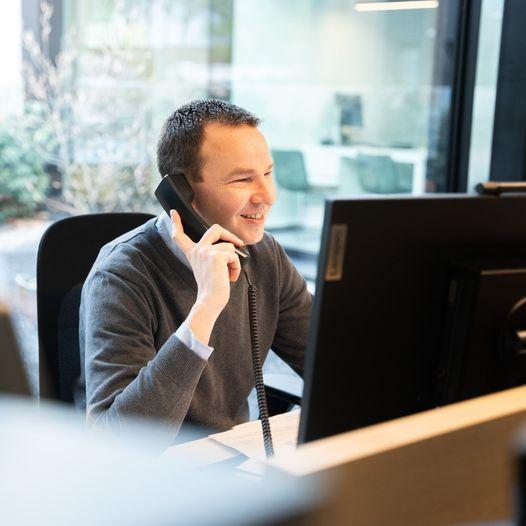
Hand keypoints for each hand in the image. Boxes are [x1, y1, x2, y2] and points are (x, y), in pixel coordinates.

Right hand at [170, 209, 243, 329]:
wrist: (210, 301)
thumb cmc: (213, 288)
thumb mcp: (211, 268)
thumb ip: (215, 254)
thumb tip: (235, 245)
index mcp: (192, 253)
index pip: (181, 236)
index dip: (177, 223)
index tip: (173, 212)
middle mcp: (196, 250)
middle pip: (215, 229)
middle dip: (229, 234)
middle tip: (239, 243)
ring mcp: (205, 251)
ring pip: (229, 246)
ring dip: (234, 261)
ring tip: (229, 274)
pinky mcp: (216, 256)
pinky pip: (233, 255)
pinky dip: (236, 267)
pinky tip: (230, 277)